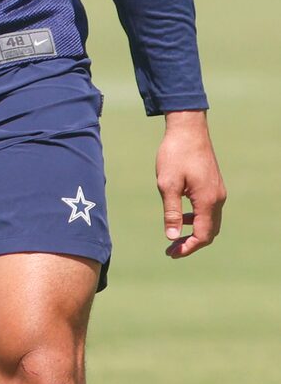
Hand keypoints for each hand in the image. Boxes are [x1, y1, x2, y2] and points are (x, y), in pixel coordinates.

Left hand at [155, 111, 225, 258]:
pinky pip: (208, 210)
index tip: (171, 253)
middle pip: (209, 231)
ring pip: (210, 221)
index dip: (188, 247)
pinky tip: (181, 217)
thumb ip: (171, 212)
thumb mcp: (167, 185)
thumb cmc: (175, 155)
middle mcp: (217, 198)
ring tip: (174, 237)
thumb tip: (171, 236)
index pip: (203, 234)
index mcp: (207, 200)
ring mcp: (218, 191)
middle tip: (171, 251)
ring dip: (194, 232)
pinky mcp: (213, 185)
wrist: (188, 130)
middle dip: (191, 243)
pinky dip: (196, 219)